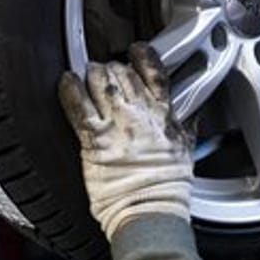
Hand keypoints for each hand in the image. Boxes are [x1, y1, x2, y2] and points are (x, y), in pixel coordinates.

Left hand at [58, 43, 192, 240]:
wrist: (151, 209)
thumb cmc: (167, 187)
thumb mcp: (186, 148)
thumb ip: (187, 124)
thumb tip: (192, 113)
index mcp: (163, 113)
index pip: (154, 71)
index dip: (142, 55)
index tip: (135, 50)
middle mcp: (139, 113)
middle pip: (122, 72)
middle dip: (111, 68)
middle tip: (106, 73)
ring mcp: (116, 123)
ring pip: (99, 80)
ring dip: (91, 74)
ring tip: (87, 76)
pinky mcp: (93, 139)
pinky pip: (77, 104)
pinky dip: (69, 89)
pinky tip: (67, 81)